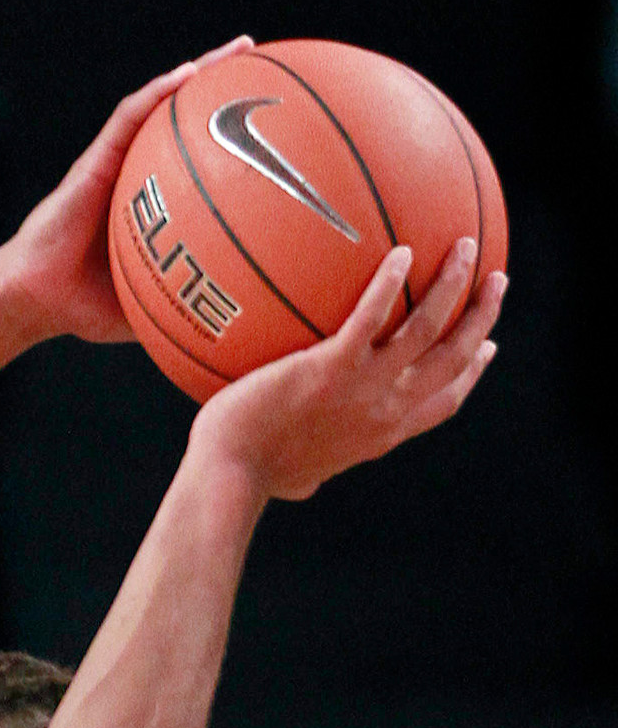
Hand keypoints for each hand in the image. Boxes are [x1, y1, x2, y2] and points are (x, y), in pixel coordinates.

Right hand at [1, 37, 253, 341]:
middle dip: (230, 90)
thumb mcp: (153, 310)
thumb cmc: (84, 307)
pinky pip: (128, 118)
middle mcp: (140, 174)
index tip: (281, 123)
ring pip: (164, 105)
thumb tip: (241, 330)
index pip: (202, 161)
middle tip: (273, 66)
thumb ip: (191, 308)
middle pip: (191, 122)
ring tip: (239, 49)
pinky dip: (158, 92)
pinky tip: (187, 74)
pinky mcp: (94, 160)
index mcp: (156, 203)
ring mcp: (117, 162)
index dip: (239, 138)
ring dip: (201, 72)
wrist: (34, 299)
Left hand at [190, 239, 505, 502]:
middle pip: (453, 358)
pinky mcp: (331, 368)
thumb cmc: (252, 476)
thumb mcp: (298, 477)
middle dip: (482, 317)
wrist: (231, 475)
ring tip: (467, 247)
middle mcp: (385, 411)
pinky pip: (371, 316)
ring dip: (454, 284)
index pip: (444, 401)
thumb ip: (313, 469)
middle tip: (495, 281)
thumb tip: (304, 480)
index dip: (471, 372)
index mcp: (383, 434)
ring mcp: (363, 389)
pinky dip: (391, 282)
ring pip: (430, 329)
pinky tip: (401, 251)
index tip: (488, 348)